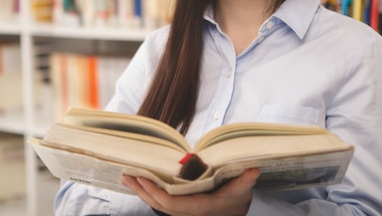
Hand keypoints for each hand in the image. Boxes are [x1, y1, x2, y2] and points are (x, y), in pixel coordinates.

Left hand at [121, 168, 259, 215]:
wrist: (236, 214)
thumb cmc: (238, 199)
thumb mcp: (242, 190)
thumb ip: (246, 181)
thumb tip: (254, 170)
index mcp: (199, 207)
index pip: (172, 203)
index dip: (156, 193)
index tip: (144, 179)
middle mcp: (188, 212)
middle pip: (159, 204)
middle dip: (142, 190)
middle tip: (126, 175)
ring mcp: (182, 211)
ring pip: (157, 204)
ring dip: (141, 191)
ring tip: (126, 178)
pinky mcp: (180, 208)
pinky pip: (160, 202)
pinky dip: (149, 193)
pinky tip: (140, 183)